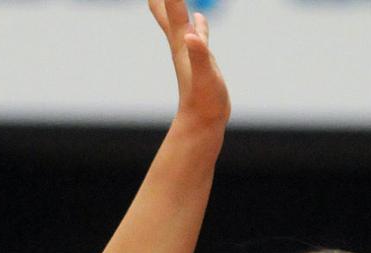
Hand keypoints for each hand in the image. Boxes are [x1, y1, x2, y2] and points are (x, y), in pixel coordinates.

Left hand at [150, 0, 229, 129]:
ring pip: (178, 17)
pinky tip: (199, 18)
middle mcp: (182, 41)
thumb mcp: (205, 76)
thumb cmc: (204, 101)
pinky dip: (197, 22)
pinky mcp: (201, 59)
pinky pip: (197, 33)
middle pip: (165, 7)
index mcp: (182, 40)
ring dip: (174, 1)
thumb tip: (193, 37)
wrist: (203, 122)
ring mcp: (190, 50)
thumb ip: (200, 55)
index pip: (172, 4)